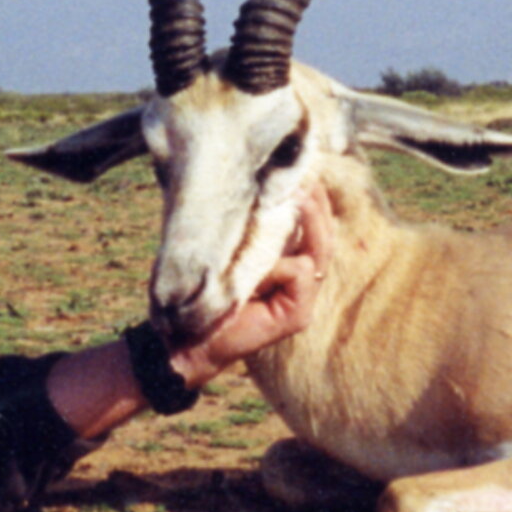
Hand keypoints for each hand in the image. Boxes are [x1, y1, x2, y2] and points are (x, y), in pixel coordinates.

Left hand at [171, 180, 334, 384]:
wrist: (187, 339)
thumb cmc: (201, 292)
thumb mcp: (227, 250)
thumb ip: (247, 227)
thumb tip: (250, 183)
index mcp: (286, 266)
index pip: (313, 231)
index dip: (313, 202)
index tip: (303, 172)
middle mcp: (300, 283)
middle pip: (325, 238)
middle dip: (319, 205)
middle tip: (306, 176)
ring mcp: (303, 301)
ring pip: (319, 253)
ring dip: (309, 220)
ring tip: (299, 193)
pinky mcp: (298, 316)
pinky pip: (301, 272)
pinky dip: (281, 265)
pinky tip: (259, 271)